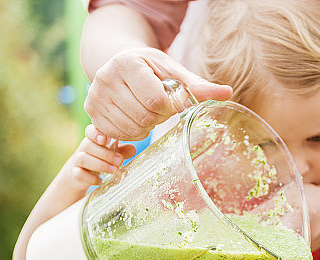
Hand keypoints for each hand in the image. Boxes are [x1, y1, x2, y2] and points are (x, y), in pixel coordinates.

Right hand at [62, 125, 135, 191]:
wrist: (78, 177)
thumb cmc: (98, 160)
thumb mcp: (110, 154)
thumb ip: (121, 151)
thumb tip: (133, 148)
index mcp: (92, 141)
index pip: (90, 131)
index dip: (95, 133)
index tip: (105, 139)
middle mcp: (82, 149)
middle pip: (88, 145)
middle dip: (105, 153)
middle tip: (120, 161)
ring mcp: (76, 162)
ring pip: (82, 159)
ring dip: (100, 165)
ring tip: (114, 170)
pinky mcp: (74, 175)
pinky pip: (78, 174)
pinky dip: (90, 178)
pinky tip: (100, 181)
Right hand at [84, 47, 232, 139]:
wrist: (121, 64)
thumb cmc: (153, 69)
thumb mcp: (175, 72)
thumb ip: (199, 86)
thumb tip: (228, 93)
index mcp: (127, 64)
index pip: (156, 101)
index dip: (170, 107)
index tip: (170, 100)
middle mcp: (105, 78)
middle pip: (144, 117)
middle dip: (158, 117)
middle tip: (158, 106)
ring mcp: (94, 97)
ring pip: (132, 130)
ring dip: (147, 126)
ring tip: (146, 110)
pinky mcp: (91, 113)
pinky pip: (119, 136)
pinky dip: (133, 132)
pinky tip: (135, 117)